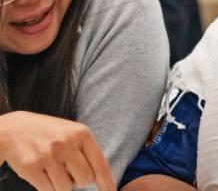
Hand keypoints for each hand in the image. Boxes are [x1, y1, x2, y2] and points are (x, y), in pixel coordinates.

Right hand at [0, 111, 115, 190]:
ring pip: (65, 188)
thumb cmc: (49, 134)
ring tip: (51, 169)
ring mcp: (48, 154)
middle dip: (78, 180)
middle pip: (85, 180)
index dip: (107, 182)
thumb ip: (86, 151)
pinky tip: (40, 173)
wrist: (13, 129)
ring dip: (59, 185)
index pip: (100, 164)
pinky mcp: (31, 166)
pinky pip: (47, 190)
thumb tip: (100, 177)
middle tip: (66, 171)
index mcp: (82, 133)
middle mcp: (67, 143)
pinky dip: (46, 187)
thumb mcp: (71, 133)